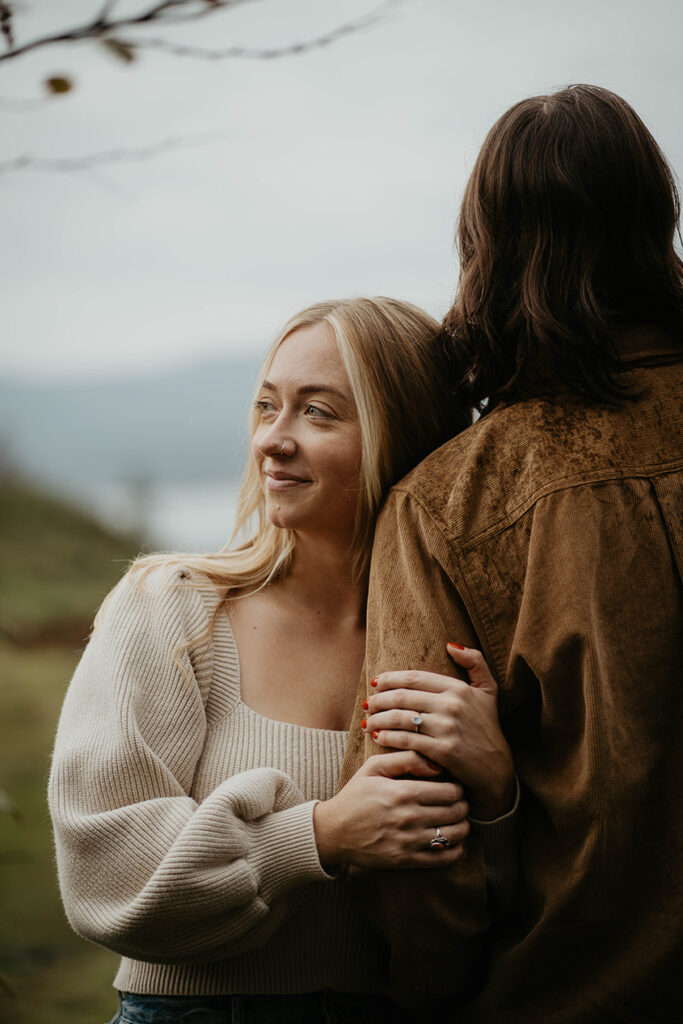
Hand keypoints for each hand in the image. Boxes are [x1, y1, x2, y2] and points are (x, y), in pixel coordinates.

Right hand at [313, 751, 468, 870]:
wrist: (333, 831)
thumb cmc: (355, 796)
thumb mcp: (374, 767)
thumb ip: (406, 758)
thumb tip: (436, 764)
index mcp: (403, 792)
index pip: (451, 791)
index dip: (458, 788)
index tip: (455, 787)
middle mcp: (409, 817)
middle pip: (457, 812)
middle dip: (463, 806)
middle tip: (459, 803)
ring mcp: (409, 841)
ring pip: (455, 835)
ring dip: (462, 826)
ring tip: (457, 820)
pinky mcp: (406, 860)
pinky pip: (443, 858)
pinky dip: (455, 850)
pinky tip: (452, 842)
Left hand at [361, 644, 514, 819]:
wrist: (495, 767)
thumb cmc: (487, 726)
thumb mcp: (488, 690)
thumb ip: (475, 662)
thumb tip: (451, 645)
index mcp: (458, 688)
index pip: (414, 677)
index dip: (390, 678)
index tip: (375, 682)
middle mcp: (452, 705)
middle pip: (402, 697)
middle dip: (379, 700)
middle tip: (367, 704)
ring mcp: (446, 728)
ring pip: (400, 718)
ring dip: (378, 719)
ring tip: (367, 721)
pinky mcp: (442, 751)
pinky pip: (406, 740)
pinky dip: (387, 737)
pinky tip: (377, 737)